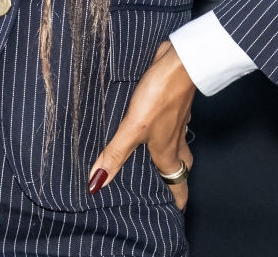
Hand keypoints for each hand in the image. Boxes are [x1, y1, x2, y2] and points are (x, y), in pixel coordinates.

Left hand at [89, 41, 195, 210]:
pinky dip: (167, 127)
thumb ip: (115, 154)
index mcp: (167, 152)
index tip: (175, 215)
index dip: (177, 201)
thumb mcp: (133, 128)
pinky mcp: (174, 101)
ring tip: (156, 157)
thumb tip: (96, 185)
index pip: (178, 185)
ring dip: (172, 153)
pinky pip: (173, 122)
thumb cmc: (160, 97)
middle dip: (175, 179)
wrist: (181, 63)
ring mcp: (177, 119)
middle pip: (181, 166)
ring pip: (178, 143)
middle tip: (164, 188)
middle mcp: (175, 139)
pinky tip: (153, 120)